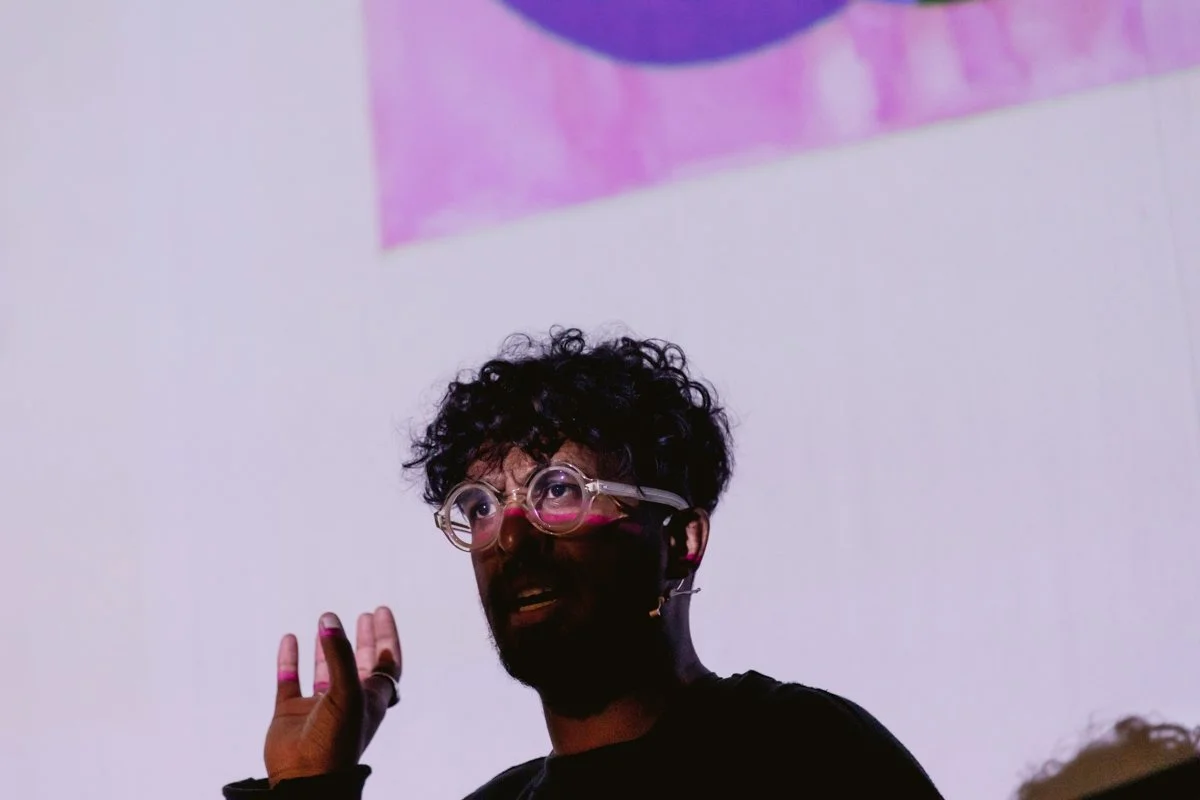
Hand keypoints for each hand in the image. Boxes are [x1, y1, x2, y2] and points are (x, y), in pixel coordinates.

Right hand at [263, 607, 402, 785]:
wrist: (304, 778)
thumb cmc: (336, 739)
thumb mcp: (348, 693)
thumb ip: (340, 655)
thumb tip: (329, 620)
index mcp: (370, 700)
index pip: (385, 663)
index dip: (386, 637)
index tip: (380, 611)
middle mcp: (346, 702)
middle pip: (359, 664)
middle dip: (363, 640)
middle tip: (363, 615)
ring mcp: (317, 708)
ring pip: (324, 671)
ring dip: (326, 648)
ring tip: (327, 620)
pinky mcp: (290, 713)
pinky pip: (289, 679)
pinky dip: (289, 659)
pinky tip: (290, 637)